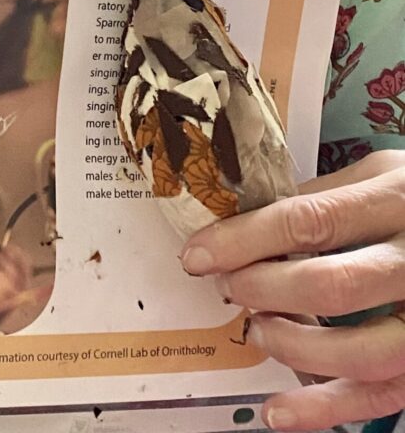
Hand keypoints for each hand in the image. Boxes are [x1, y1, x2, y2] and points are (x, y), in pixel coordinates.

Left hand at [181, 150, 404, 429]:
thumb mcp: (384, 174)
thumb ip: (325, 196)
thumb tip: (247, 219)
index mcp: (397, 200)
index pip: (308, 221)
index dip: (243, 240)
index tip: (198, 254)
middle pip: (329, 286)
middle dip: (262, 290)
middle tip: (229, 288)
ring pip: (362, 352)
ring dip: (294, 348)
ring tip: (258, 333)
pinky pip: (385, 396)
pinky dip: (327, 409)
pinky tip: (280, 411)